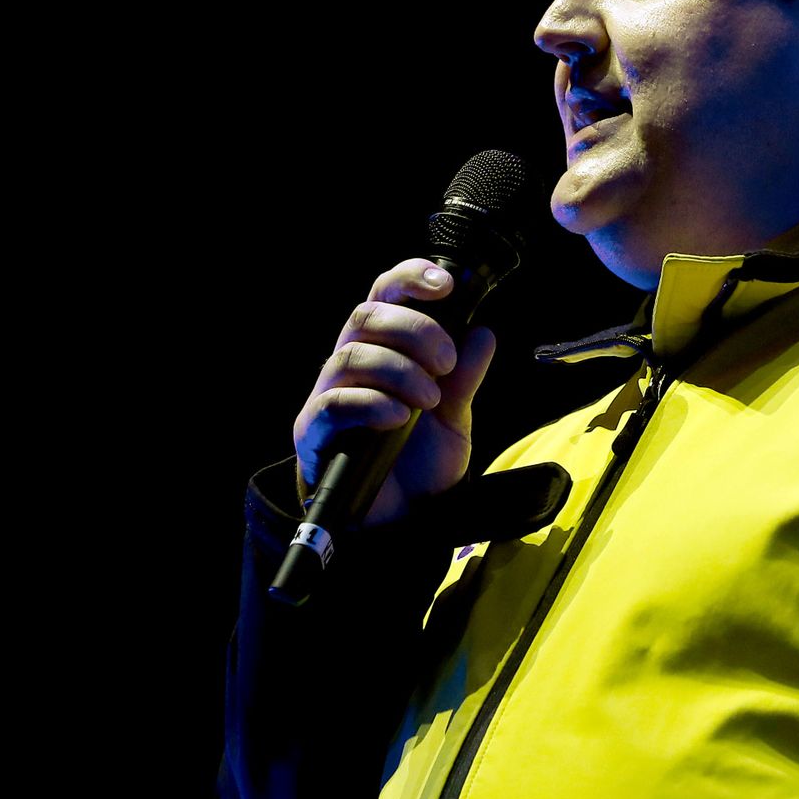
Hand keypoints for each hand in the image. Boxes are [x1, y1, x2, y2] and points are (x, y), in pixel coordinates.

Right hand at [292, 259, 498, 527]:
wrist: (407, 520)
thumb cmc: (422, 462)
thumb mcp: (455, 416)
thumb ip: (465, 376)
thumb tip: (483, 333)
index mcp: (384, 349)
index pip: (385, 295)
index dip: (410, 278)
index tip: (447, 285)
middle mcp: (351, 363)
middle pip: (367, 316)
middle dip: (414, 330)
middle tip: (447, 362)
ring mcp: (329, 395)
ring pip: (352, 355)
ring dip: (400, 371)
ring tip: (429, 401)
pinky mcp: (315, 432)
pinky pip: (334, 403)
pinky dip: (373, 404)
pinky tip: (400, 417)